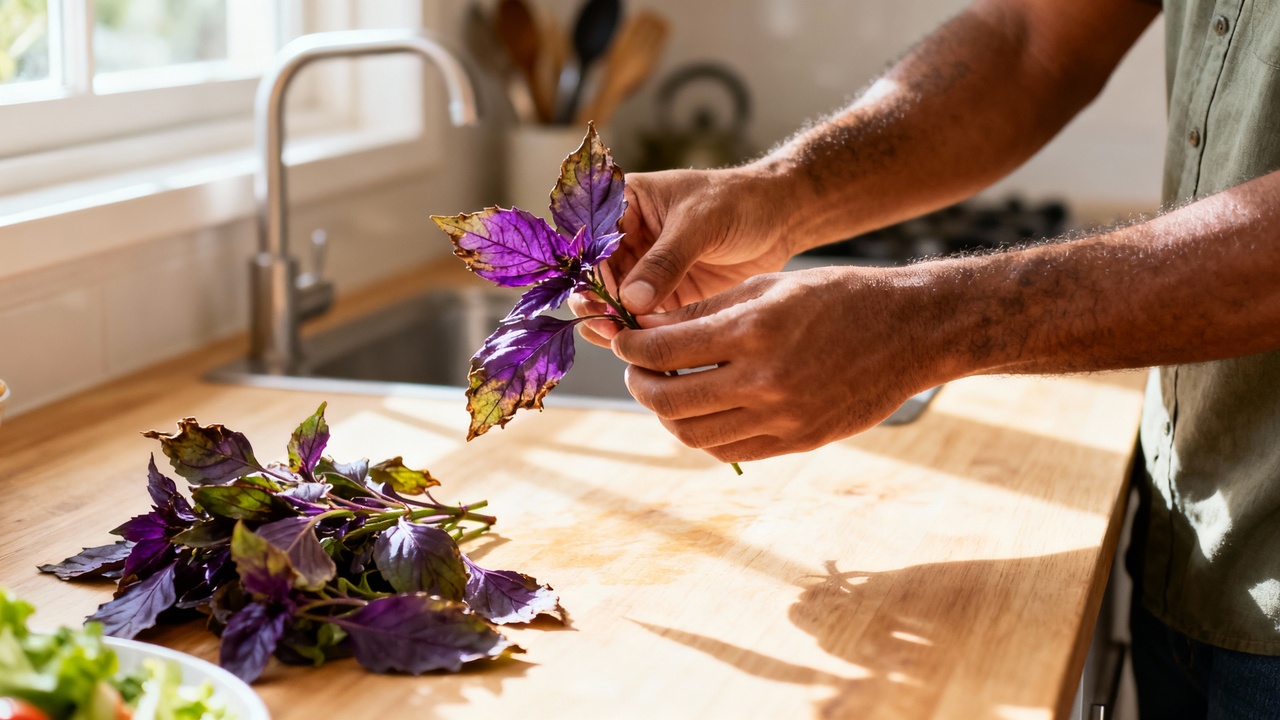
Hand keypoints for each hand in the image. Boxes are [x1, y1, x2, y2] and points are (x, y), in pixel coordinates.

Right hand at [570, 167, 794, 346]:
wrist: (780, 218)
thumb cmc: (739, 202)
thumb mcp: (700, 223)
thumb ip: (666, 260)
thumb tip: (630, 301)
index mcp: (624, 205)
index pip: (593, 241)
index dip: (589, 272)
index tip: (595, 299)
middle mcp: (627, 239)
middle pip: (595, 277)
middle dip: (596, 304)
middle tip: (606, 327)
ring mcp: (644, 271)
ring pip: (613, 303)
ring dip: (611, 324)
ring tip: (619, 341)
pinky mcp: (664, 298)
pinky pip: (641, 321)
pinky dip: (638, 336)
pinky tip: (638, 350)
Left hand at [611, 266, 946, 461]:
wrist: (911, 331)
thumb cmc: (840, 296)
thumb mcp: (770, 285)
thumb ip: (705, 311)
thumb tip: (647, 328)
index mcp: (753, 331)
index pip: (663, 351)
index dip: (630, 348)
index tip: (622, 341)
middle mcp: (764, 380)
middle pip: (668, 399)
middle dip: (638, 384)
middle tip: (635, 371)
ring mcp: (782, 417)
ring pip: (693, 435)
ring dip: (666, 415)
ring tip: (664, 392)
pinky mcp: (798, 440)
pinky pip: (729, 451)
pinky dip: (702, 435)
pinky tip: (701, 412)